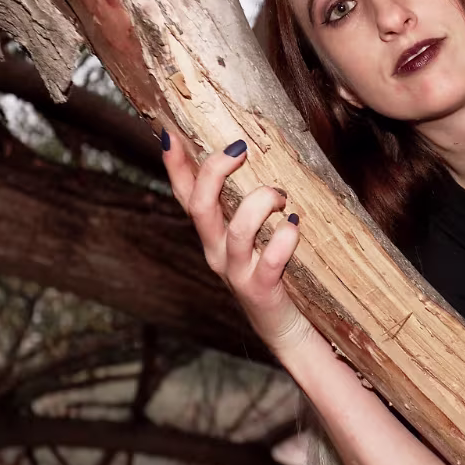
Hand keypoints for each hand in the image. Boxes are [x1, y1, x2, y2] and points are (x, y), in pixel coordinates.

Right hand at [160, 127, 313, 355]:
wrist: (285, 329)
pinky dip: (284, 239)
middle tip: (239, 149)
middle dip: (215, 172)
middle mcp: (217, 252)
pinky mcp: (261, 290)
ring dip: (261, 203)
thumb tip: (253, 155)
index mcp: (212, 235)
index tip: (170, 134)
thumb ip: (247, 203)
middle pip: (200, 207)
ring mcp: (236, 272)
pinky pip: (270, 259)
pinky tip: (295, 227)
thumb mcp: (253, 235)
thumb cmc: (273, 270)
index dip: (175, 167)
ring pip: (237, 230)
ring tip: (281, 196)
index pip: (185, 196)